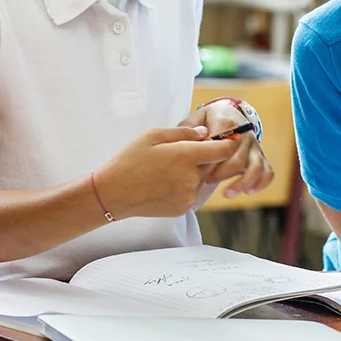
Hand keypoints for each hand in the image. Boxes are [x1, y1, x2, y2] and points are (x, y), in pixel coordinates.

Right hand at [93, 125, 240, 217]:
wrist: (112, 194)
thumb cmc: (129, 161)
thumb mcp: (152, 136)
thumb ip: (183, 132)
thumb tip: (206, 133)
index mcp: (186, 156)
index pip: (224, 150)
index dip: (227, 143)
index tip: (224, 139)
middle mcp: (192, 178)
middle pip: (212, 164)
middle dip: (202, 157)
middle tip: (178, 155)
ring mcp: (188, 196)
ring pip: (201, 179)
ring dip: (192, 173)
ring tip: (166, 171)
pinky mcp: (183, 208)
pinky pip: (192, 193)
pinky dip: (184, 187)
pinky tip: (164, 184)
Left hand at [185, 101, 274, 198]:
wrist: (230, 113)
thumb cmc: (209, 120)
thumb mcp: (195, 118)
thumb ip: (188, 130)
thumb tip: (189, 143)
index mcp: (227, 123)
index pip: (222, 146)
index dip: (210, 161)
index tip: (197, 171)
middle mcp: (245, 135)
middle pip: (238, 160)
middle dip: (222, 175)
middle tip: (205, 182)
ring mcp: (255, 146)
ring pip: (256, 167)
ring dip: (242, 183)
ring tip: (227, 194)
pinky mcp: (260, 156)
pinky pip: (268, 172)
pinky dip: (261, 183)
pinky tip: (248, 192)